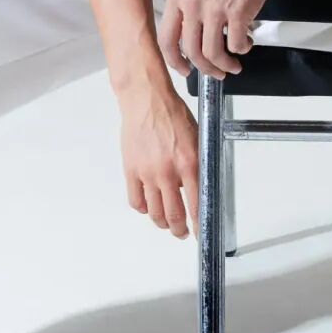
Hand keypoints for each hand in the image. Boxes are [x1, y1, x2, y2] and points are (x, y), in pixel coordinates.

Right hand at [119, 84, 199, 238]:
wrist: (146, 99)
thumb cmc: (171, 113)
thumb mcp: (196, 138)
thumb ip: (197, 164)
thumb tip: (200, 184)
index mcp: (189, 163)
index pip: (196, 205)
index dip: (199, 226)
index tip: (200, 233)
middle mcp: (168, 171)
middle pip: (174, 215)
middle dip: (180, 230)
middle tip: (183, 232)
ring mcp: (147, 172)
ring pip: (154, 212)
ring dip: (162, 223)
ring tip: (166, 223)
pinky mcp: (131, 169)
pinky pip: (135, 200)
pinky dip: (143, 209)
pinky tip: (148, 207)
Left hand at [157, 0, 279, 80]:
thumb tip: (194, 21)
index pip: (166, 38)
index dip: (174, 60)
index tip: (184, 68)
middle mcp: (192, 5)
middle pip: (192, 51)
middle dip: (205, 68)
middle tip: (215, 73)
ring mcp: (214, 10)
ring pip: (213, 53)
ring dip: (224, 65)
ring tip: (234, 66)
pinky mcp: (238, 13)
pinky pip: (236, 43)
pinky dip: (242, 49)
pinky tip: (247, 43)